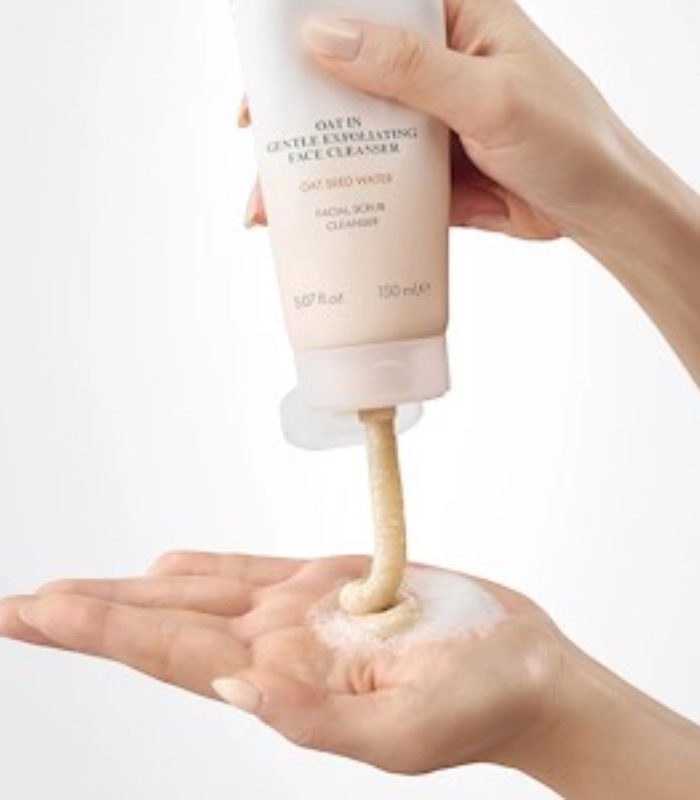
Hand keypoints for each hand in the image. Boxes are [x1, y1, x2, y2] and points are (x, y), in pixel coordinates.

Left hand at [0, 553, 564, 774]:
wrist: (525, 670)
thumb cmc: (480, 708)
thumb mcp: (402, 734)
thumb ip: (313, 720)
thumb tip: (231, 690)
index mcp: (284, 683)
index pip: (168, 655)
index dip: (98, 631)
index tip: (32, 612)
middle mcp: (278, 647)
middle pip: (162, 625)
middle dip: (89, 614)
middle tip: (17, 604)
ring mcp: (301, 614)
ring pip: (197, 593)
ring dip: (131, 590)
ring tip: (68, 591)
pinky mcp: (332, 584)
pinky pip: (252, 568)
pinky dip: (203, 566)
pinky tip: (165, 566)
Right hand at [242, 0, 635, 240]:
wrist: (599, 208)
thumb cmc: (568, 136)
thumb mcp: (490, 97)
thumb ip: (410, 69)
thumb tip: (323, 38)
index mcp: (454, 21)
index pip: (369, 9)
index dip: (310, 31)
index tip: (266, 71)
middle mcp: (433, 66)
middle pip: (349, 78)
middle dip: (299, 115)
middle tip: (258, 149)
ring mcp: (427, 121)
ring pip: (356, 134)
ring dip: (314, 165)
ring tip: (269, 206)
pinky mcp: (428, 171)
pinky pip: (376, 179)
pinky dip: (345, 198)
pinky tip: (312, 221)